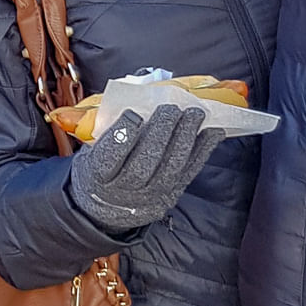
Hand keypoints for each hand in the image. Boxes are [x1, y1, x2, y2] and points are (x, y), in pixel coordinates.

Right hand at [67, 105, 224, 229]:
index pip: (110, 157)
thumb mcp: (93, 150)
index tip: (133, 114)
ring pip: (170, 168)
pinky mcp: (171, 195)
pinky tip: (213, 131)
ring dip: (185, 137)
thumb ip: (110, 130)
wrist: (107, 206)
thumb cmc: (102, 167)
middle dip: (160, 133)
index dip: (123, 136)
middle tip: (169, 108)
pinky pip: (189, 172)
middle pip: (144, 164)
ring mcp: (150, 196)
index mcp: (98, 175)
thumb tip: (140, 99)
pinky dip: (203, 150)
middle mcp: (124, 190)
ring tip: (194, 113)